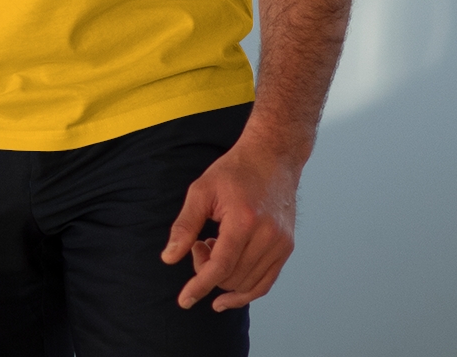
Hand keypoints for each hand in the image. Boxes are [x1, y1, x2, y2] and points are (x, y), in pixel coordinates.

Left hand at [161, 130, 299, 310]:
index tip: (184, 300)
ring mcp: (281, 243)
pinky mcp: (287, 247)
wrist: (272, 156)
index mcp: (244, 220)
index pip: (220, 267)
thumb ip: (185, 225)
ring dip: (225, 277)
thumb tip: (169, 258)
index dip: (199, 285)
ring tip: (215, 247)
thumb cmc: (235, 170)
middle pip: (231, 276)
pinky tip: (228, 293)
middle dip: (208, 270)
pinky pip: (266, 282)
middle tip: (200, 243)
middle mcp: (267, 235)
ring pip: (248, 284)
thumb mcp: (202, 190)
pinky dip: (246, 290)